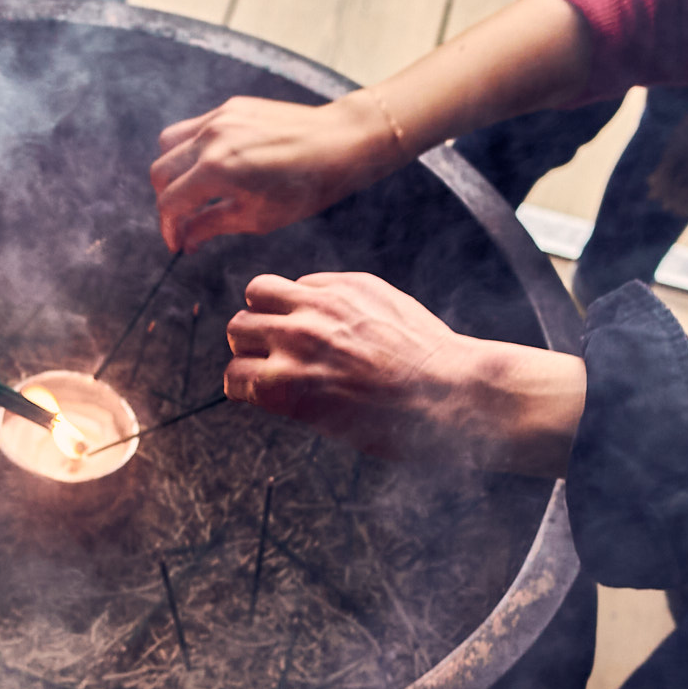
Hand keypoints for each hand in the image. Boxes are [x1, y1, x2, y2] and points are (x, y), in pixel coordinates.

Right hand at [150, 92, 402, 252]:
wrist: (340, 142)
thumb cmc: (305, 187)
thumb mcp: (257, 218)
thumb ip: (211, 226)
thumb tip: (186, 239)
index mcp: (216, 170)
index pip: (169, 203)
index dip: (168, 228)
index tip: (177, 242)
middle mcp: (210, 139)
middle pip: (160, 172)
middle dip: (166, 201)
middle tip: (183, 220)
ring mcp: (219, 118)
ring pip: (169, 143)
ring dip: (172, 170)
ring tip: (192, 189)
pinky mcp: (231, 107)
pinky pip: (194, 127)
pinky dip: (192, 148)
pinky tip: (213, 165)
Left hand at [224, 273, 583, 474]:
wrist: (450, 394)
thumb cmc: (429, 362)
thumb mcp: (390, 305)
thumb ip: (347, 297)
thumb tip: (311, 294)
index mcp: (340, 288)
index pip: (282, 287)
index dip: (280, 312)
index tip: (287, 334)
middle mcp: (314, 307)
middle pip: (252, 301)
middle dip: (257, 328)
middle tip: (269, 356)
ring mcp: (299, 342)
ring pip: (237, 334)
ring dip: (245, 355)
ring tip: (263, 378)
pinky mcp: (288, 384)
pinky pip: (237, 379)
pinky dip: (242, 390)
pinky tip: (260, 401)